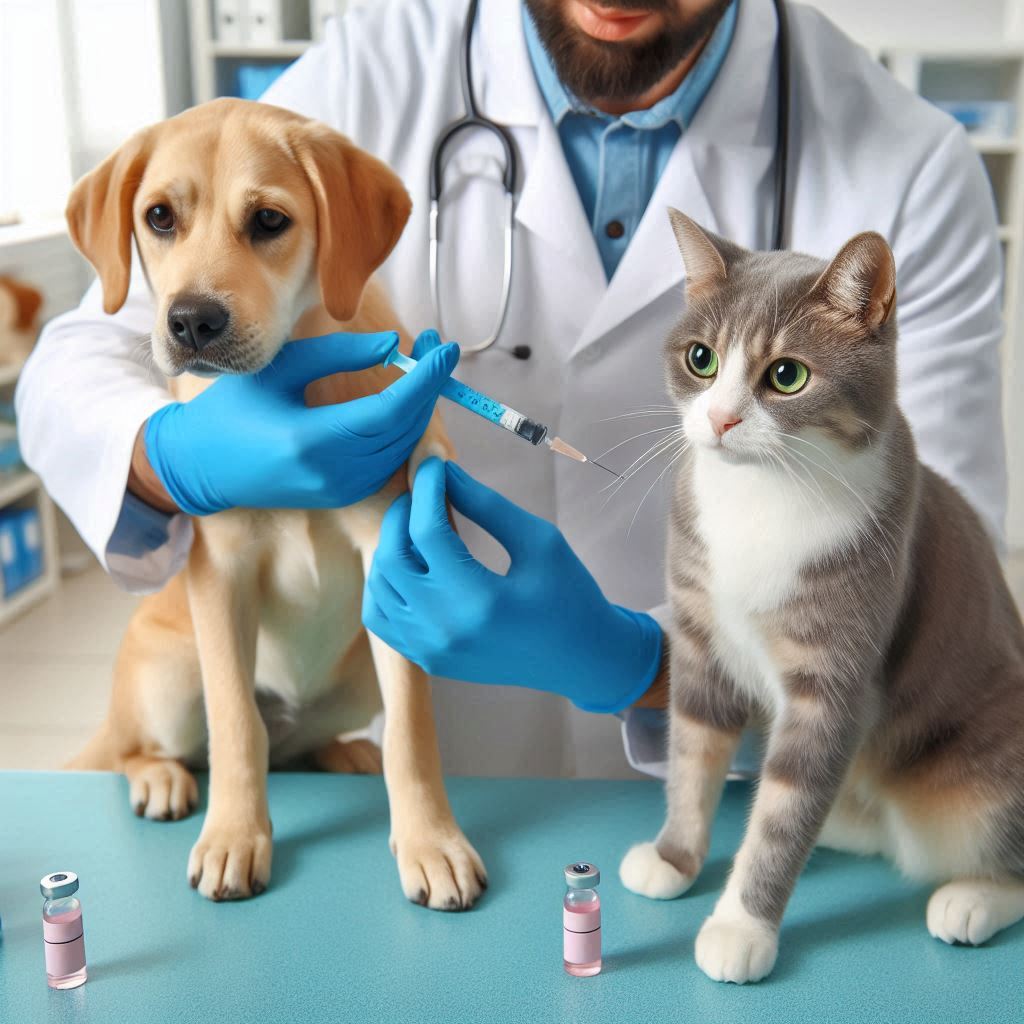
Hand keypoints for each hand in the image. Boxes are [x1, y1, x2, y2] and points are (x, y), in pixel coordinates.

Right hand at [143, 331, 458, 515]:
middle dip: (429, 386)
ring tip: (423, 366)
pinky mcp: (343, 495)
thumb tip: (393, 346)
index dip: (425, 378)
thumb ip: (338, 354)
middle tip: (437, 346)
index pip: (390, 409)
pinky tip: (404, 399)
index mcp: (312, 439)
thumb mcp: (281, 368)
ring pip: (403, 447)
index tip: (445, 348)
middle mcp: (332, 472)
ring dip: (420, 407)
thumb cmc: (233, 408)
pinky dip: (403, 430)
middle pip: (404, 429)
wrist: (201, 468)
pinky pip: (389, 460)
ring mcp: (339, 488)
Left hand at [363, 458, 662, 712]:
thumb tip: (446, 472)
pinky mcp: (428, 660)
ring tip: (418, 525)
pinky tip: (410, 564)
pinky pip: (382, 617)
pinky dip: (385, 585)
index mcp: (479, 600)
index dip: (428, 488)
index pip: (428, 532)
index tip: (435, 464)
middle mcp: (445, 630)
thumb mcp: (539, 541)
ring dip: (390, 546)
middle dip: (402, 514)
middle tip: (424, 492)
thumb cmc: (569, 595)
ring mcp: (431, 650)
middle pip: (393, 557)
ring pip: (380, 587)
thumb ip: (487, 505)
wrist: (581, 660)